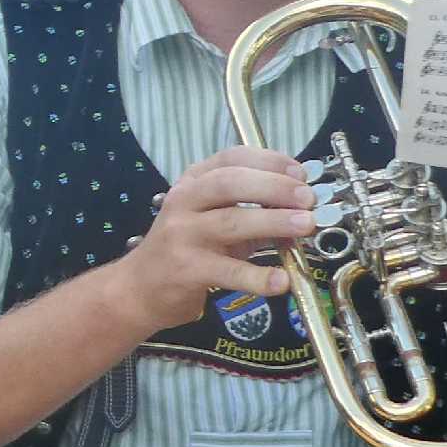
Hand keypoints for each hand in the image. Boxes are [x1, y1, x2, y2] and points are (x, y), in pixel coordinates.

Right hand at [111, 144, 312, 328]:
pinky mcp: (186, 269)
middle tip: (307, 198)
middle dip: (273, 187)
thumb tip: (302, 209)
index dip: (269, 161)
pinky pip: (228, 271)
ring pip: (231, 221)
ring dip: (273, 221)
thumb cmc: (184, 249)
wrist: (139, 288)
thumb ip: (251, 211)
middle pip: (230, 183)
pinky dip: (257, 276)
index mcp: (193, 182)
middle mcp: (184, 202)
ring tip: (305, 225)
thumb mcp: (212, 219)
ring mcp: (183, 235)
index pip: (231, 158)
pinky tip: (281, 280)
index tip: (300, 172)